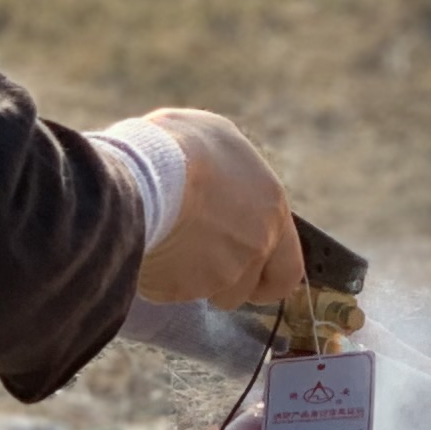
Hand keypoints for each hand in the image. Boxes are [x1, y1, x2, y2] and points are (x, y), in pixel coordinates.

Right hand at [133, 107, 306, 306]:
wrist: (142, 177)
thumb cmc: (177, 146)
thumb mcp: (215, 136)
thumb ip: (229, 169)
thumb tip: (218, 170)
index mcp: (270, 209)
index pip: (288, 269)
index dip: (268, 276)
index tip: (253, 278)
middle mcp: (254, 247)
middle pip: (248, 289)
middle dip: (231, 287)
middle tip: (205, 270)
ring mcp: (220, 273)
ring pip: (211, 292)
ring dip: (194, 281)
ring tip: (168, 246)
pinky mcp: (181, 289)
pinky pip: (171, 291)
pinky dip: (161, 277)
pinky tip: (147, 247)